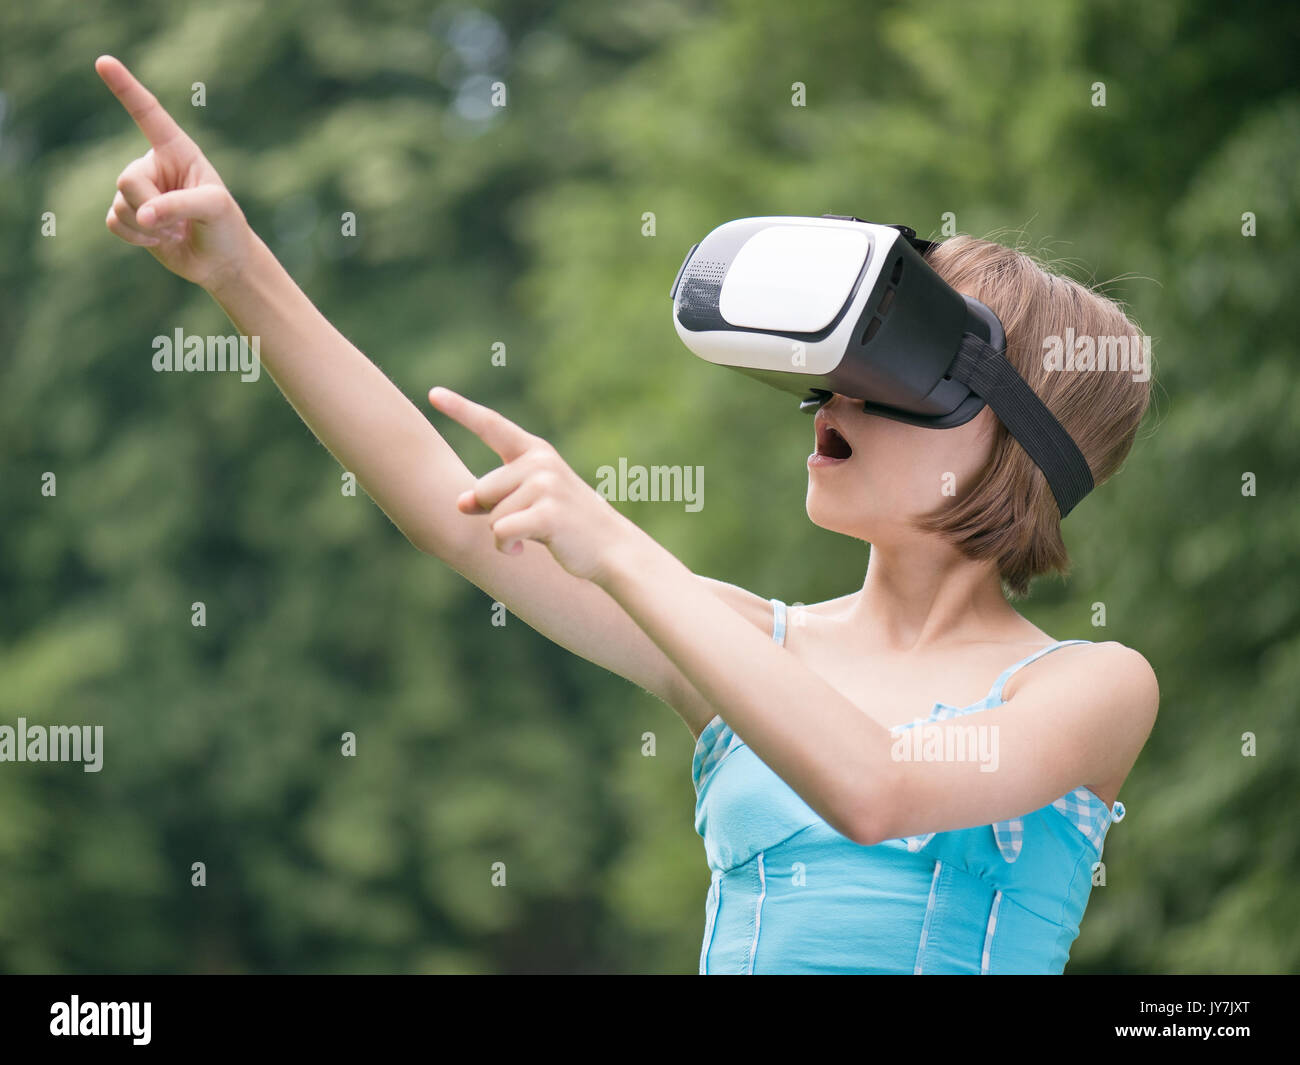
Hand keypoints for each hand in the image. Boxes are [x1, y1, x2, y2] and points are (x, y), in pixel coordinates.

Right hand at [95, 55, 252, 290]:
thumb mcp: (215, 208)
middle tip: (182, 222)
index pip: (148, 114)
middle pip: (127, 179)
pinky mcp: (130, 217)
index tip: (103, 62)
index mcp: (177, 150)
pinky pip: (114, 223)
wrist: (222, 262)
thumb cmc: (226, 227)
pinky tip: (161, 240)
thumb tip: (142, 215)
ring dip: (149, 227)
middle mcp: (154, 166)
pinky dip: (137, 238)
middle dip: (152, 207)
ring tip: (177, 231)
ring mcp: (140, 191)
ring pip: (120, 204)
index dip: (126, 88)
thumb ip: (179, 205)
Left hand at [427, 387, 638, 582]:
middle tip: (524, 522)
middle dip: (491, 513)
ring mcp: (546, 486)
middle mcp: (540, 462)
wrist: (611, 548)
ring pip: (491, 515)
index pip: (491, 425)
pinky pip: (501, 531)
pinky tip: (523, 549)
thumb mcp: (530, 501)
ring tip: (532, 536)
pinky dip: (505, 546)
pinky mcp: (547, 514)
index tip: (433, 394)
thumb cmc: (566, 524)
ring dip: (502, 535)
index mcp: (535, 452)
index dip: (460, 409)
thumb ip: (495, 496)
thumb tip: (460, 502)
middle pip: (482, 490)